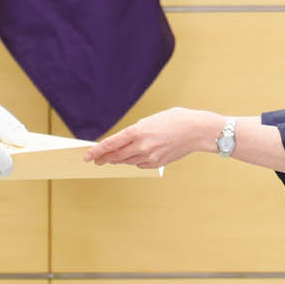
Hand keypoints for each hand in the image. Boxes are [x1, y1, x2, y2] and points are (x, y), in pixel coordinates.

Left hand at [88, 107, 222, 168]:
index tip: (87, 156)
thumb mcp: (152, 119)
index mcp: (138, 131)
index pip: (111, 144)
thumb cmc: (176, 120)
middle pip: (116, 156)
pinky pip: (139, 164)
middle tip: (94, 160)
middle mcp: (142, 146)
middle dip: (103, 158)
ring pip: (127, 161)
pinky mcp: (157, 163)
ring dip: (117, 160)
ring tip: (109, 160)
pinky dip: (133, 161)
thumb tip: (127, 140)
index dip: (96, 151)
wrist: (197, 130)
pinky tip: (132, 158)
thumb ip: (137, 130)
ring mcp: (150, 156)